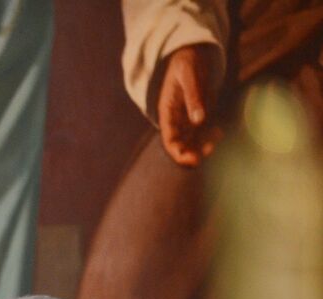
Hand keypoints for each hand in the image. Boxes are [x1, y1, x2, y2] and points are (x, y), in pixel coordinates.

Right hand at [155, 44, 222, 166]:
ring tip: (217, 137)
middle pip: (181, 144)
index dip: (178, 152)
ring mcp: (188, 116)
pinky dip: (211, 135)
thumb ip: (194, 96)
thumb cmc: (188, 60)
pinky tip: (220, 132)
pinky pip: (205, 130)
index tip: (191, 159)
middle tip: (208, 153)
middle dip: (192, 152)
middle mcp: (176, 118)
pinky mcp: (201, 113)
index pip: (169, 138)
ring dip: (204, 144)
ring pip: (194, 140)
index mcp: (168, 111)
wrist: (194, 50)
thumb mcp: (189, 74)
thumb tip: (199, 120)